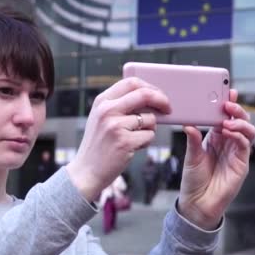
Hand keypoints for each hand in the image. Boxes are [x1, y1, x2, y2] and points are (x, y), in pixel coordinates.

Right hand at [66, 78, 169, 201]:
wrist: (86, 172)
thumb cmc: (99, 145)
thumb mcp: (101, 119)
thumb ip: (119, 105)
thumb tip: (150, 96)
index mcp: (102, 102)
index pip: (131, 83)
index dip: (150, 87)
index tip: (158, 95)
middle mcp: (107, 111)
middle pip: (144, 95)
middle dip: (161, 100)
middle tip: (168, 109)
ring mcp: (115, 126)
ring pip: (150, 119)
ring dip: (149, 129)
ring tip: (133, 139)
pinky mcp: (124, 142)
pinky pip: (149, 135)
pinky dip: (145, 142)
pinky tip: (131, 148)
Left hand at [177, 89, 254, 229]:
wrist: (198, 203)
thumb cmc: (194, 179)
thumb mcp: (191, 155)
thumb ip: (193, 139)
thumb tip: (188, 123)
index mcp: (215, 138)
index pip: (224, 116)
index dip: (228, 104)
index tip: (227, 92)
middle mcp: (228, 143)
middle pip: (239, 120)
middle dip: (236, 109)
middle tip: (228, 103)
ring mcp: (237, 153)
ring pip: (247, 130)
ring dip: (239, 122)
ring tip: (227, 120)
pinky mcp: (242, 164)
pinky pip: (245, 145)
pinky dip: (239, 136)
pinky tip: (229, 132)